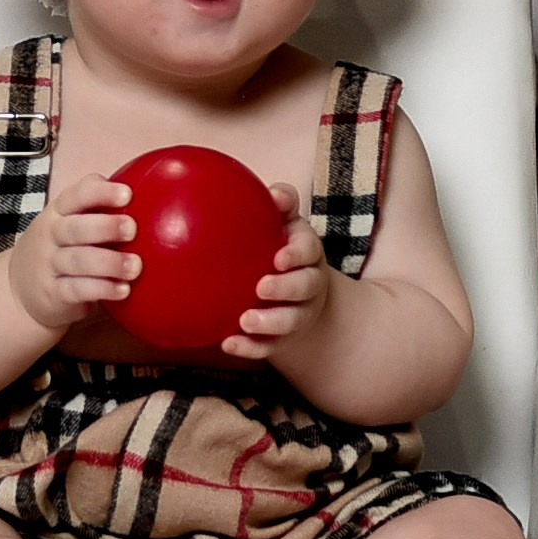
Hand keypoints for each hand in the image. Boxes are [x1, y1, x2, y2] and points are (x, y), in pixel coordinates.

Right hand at [8, 175, 138, 332]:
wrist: (21, 289)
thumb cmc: (61, 248)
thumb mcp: (69, 223)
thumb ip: (99, 209)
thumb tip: (153, 194)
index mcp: (59, 212)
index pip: (76, 195)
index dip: (101, 192)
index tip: (127, 194)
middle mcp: (51, 235)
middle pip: (75, 228)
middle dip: (105, 226)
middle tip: (132, 229)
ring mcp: (50, 265)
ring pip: (78, 261)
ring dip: (110, 263)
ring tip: (136, 267)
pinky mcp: (53, 294)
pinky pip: (77, 290)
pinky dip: (102, 289)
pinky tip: (123, 290)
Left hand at [222, 184, 330, 359]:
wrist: (299, 298)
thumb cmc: (280, 249)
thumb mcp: (286, 224)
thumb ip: (281, 204)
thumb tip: (273, 191)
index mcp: (308, 254)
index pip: (309, 251)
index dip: (297, 254)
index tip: (279, 257)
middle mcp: (309, 285)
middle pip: (305, 287)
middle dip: (285, 289)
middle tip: (261, 287)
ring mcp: (298, 314)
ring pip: (290, 321)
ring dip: (269, 322)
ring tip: (245, 321)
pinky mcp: (283, 339)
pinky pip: (268, 346)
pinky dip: (249, 347)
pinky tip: (228, 343)